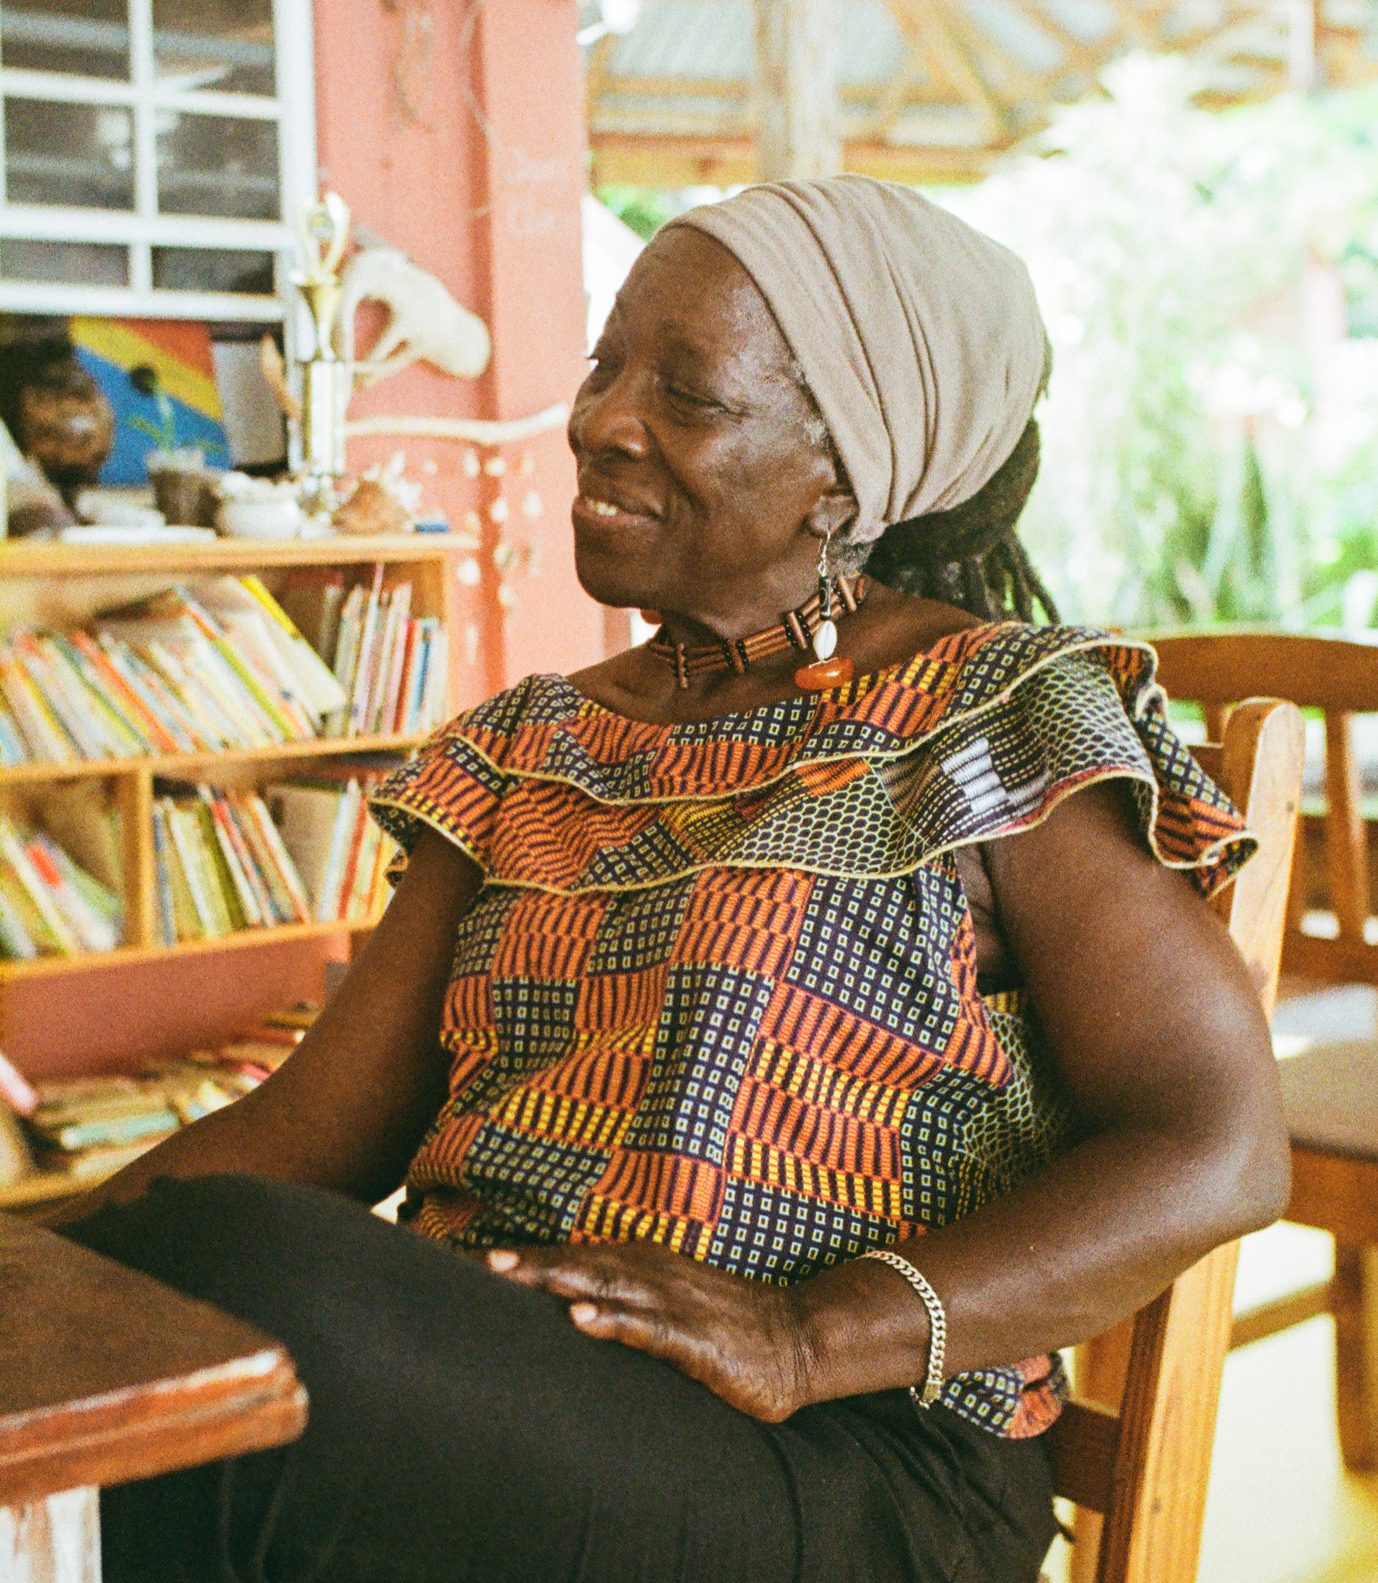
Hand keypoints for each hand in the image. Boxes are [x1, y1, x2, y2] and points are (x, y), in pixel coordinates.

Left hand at [486, 1241, 817, 1421]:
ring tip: (516, 1279)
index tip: (481, 1261)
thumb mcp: (670, 1305)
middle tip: (485, 1263)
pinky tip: (583, 1321)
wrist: (798, 1337)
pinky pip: (650, 1328)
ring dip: (560, 1281)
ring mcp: (676, 1304)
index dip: (532, 1258)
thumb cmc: (727, 1324)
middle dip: (533, 1264)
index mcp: (645, 1266)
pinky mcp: (697, 1341)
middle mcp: (655, 1276)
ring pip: (608, 1286)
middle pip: (583, 1265)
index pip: (578, 1258)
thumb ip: (625, 1299)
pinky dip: (615, 1321)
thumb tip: (568, 1305)